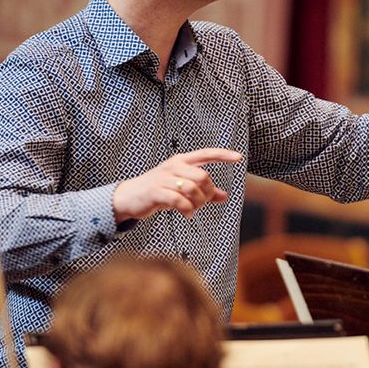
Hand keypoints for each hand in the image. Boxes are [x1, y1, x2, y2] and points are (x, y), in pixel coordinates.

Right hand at [112, 148, 242, 222]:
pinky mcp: (156, 192)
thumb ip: (202, 190)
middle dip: (207, 193)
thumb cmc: (158, 190)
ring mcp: (164, 178)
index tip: (238, 157)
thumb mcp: (180, 186)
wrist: (129, 197)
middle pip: (203, 176)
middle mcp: (173, 166)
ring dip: (198, 204)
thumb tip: (224, 196)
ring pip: (192, 189)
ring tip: (193, 209)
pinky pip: (180, 201)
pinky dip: (188, 210)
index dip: (223, 155)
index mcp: (181, 161)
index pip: (206, 153)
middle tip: (202, 202)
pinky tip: (187, 214)